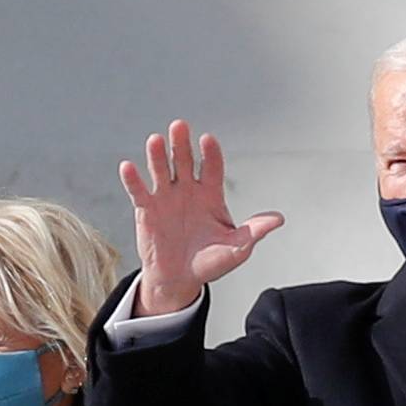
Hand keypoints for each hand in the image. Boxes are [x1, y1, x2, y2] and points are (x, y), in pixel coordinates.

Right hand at [118, 120, 283, 314]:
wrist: (180, 279)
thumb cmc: (210, 262)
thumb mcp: (238, 248)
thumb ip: (254, 232)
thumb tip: (278, 219)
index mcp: (211, 195)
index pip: (211, 167)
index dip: (210, 153)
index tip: (207, 140)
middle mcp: (188, 191)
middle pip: (184, 161)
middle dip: (182, 144)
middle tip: (179, 126)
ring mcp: (166, 199)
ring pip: (161, 171)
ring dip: (157, 155)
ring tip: (155, 140)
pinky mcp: (146, 211)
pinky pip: (139, 192)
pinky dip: (133, 180)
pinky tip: (127, 166)